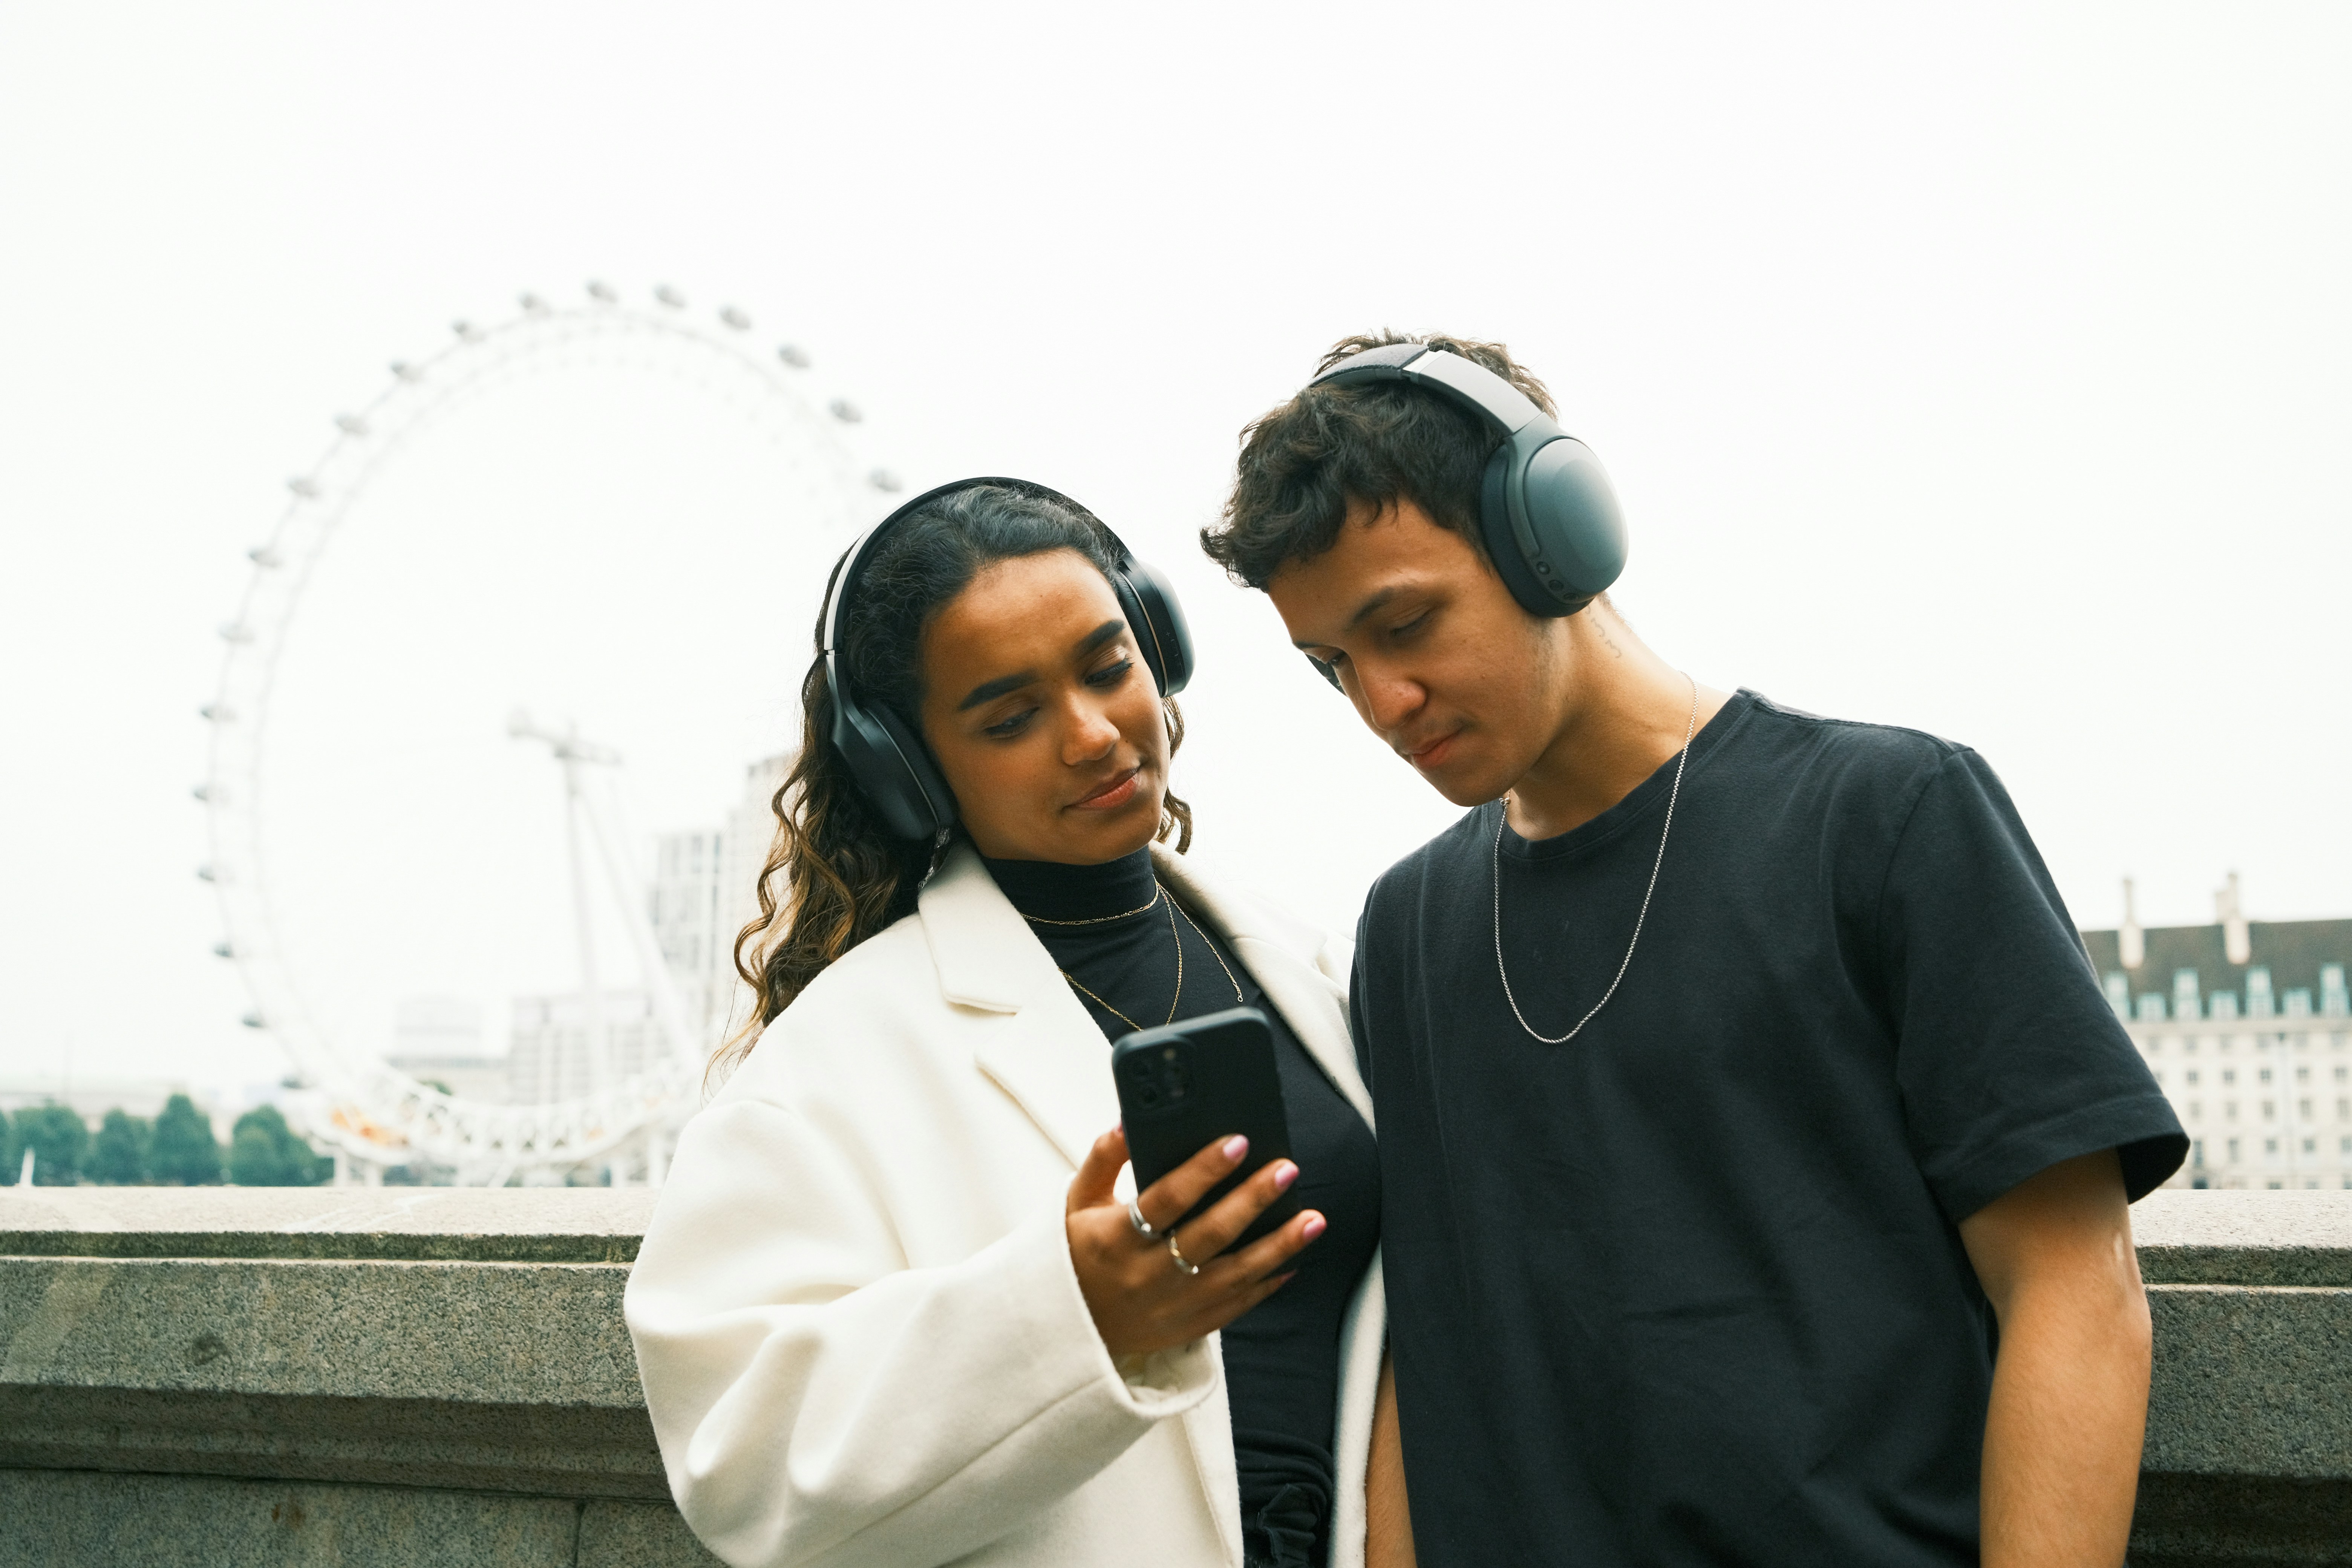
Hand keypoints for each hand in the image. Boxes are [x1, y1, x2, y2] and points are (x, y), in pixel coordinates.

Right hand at [1065, 1126, 1325, 1359]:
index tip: (1237, 1142)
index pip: (1167, 1199)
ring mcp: (1173, 1305)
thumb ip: (1103, 1160)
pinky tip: (1295, 1260)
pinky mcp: (1190, 1326)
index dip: (1203, 1170)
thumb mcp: (1077, 1203)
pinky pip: (1237, 1305)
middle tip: (1286, 1171)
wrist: (1072, 1327)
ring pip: (1235, 1274)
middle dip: (1252, 1200)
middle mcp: (1148, 1275)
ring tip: (1313, 1219)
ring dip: (1279, 1246)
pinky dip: (1269, 1284)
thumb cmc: (1079, 1254)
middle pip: (1209, 1235)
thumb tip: (1127, 1122)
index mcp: (1117, 1238)